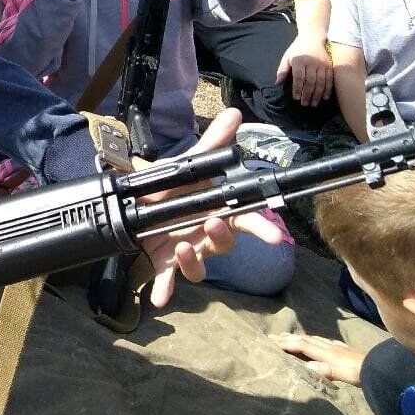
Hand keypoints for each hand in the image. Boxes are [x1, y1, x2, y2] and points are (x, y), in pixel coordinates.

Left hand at [134, 109, 286, 306]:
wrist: (139, 201)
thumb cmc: (173, 186)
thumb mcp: (188, 164)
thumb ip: (212, 143)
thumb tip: (235, 114)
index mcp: (217, 211)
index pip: (246, 219)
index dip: (261, 227)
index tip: (275, 235)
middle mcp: (206, 234)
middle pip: (224, 244)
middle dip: (223, 237)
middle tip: (214, 226)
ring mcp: (188, 249)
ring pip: (200, 264)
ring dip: (193, 260)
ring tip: (181, 246)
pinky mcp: (166, 261)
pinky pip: (169, 279)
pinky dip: (165, 289)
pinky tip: (159, 300)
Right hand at [271, 333, 365, 384]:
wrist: (383, 367)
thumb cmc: (362, 374)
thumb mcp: (344, 374)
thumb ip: (326, 370)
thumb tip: (305, 366)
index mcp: (326, 353)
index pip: (302, 346)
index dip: (286, 343)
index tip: (270, 341)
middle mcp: (329, 347)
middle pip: (305, 339)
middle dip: (288, 337)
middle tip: (273, 335)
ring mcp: (337, 346)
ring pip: (313, 338)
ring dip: (298, 337)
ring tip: (288, 336)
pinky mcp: (343, 348)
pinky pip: (323, 341)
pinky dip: (313, 339)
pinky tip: (316, 340)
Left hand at [277, 36, 332, 105]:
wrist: (312, 38)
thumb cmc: (297, 49)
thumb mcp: (287, 57)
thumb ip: (282, 70)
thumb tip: (277, 83)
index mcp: (299, 60)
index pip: (299, 77)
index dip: (298, 88)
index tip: (296, 98)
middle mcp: (312, 63)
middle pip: (310, 81)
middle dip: (307, 94)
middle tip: (305, 104)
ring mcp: (322, 64)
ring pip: (321, 82)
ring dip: (317, 94)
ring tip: (313, 104)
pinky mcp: (329, 65)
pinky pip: (330, 79)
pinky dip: (328, 89)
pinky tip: (325, 98)